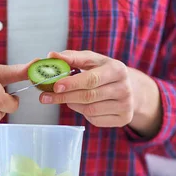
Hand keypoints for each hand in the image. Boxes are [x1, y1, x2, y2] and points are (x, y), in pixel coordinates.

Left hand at [40, 51, 160, 134]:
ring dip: (72, 104)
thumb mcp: (92, 60)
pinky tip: (82, 105)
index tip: (55, 86)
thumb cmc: (104, 72)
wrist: (130, 88)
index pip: (91, 79)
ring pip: (90, 109)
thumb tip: (51, 55)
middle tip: (45, 97)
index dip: (72, 83)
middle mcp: (124, 88)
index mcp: (117, 69)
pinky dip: (83, 113)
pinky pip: (95, 119)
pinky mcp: (123, 119)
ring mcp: (125, 105)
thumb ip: (72, 57)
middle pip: (88, 96)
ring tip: (66, 98)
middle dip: (64, 97)